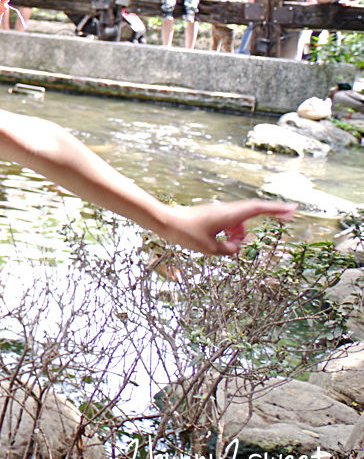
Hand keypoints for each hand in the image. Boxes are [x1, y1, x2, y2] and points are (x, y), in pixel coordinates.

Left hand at [158, 199, 297, 255]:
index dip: (277, 210)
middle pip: (254, 211)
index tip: (292, 209)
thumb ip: (228, 250)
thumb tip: (236, 247)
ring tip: (225, 244)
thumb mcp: (209, 248)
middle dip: (271, 214)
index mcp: (228, 215)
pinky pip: (230, 224)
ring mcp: (220, 212)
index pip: (257, 210)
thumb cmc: (185, 233)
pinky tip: (222, 242)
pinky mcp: (213, 215)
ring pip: (240, 223)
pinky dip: (232, 233)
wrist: (165, 221)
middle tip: (290, 217)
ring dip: (241, 234)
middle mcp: (226, 210)